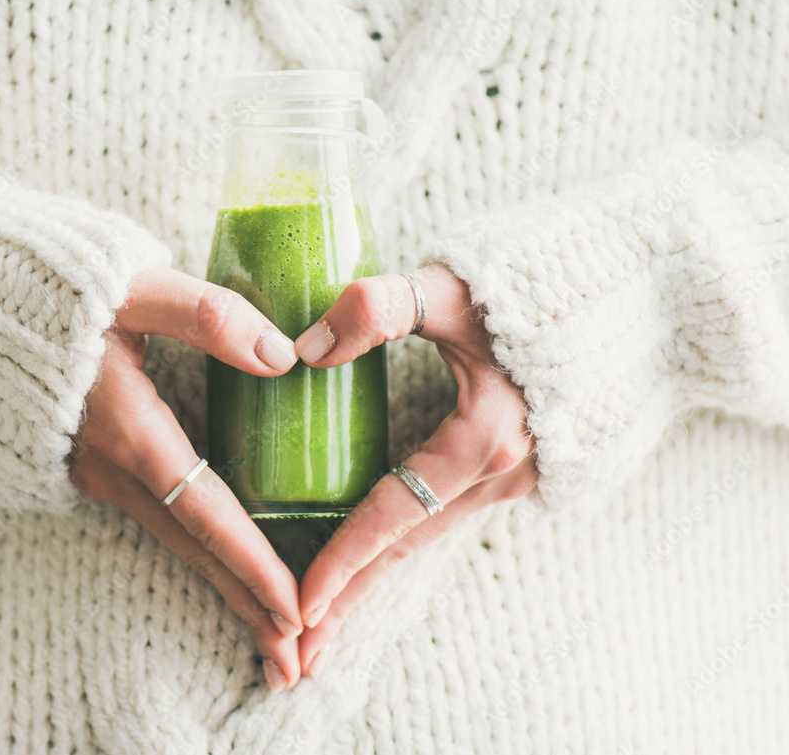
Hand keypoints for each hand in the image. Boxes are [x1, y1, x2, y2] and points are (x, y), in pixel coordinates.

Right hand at [69, 266, 304, 690]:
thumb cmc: (47, 291)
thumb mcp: (131, 288)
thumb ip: (207, 316)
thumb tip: (282, 356)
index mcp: (130, 429)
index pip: (206, 513)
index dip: (252, 563)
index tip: (293, 610)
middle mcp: (111, 467)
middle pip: (192, 548)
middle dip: (245, 603)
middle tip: (292, 661)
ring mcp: (93, 471)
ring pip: (172, 539)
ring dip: (222, 585)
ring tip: (265, 632)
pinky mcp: (86, 464)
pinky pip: (153, 520)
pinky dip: (194, 553)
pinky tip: (218, 566)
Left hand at [293, 262, 538, 675]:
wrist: (639, 297)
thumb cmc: (544, 284)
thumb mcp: (455, 287)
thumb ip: (377, 308)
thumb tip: (305, 349)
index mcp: (483, 438)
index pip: (393, 515)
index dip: (342, 560)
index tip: (297, 605)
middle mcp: (503, 473)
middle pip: (407, 549)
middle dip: (352, 600)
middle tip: (298, 653)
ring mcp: (518, 476)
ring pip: (428, 537)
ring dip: (377, 577)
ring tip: (329, 617)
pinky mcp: (522, 469)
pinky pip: (449, 518)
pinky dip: (407, 545)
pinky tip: (379, 556)